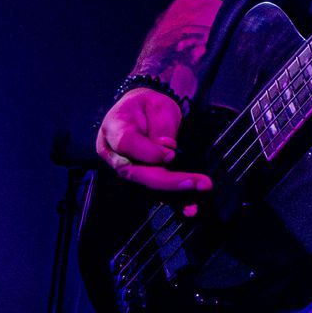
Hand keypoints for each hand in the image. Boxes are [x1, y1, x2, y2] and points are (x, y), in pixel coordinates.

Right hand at [95, 87, 212, 193]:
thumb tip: (167, 149)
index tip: (171, 154)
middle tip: (198, 183)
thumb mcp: (157, 105)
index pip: (126, 144)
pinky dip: (173, 201)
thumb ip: (161, 125)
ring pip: (144, 185)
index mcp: (114, 128)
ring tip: (198, 196)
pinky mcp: (138, 179)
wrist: (143, 112)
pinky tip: (190, 208)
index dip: (148, 153)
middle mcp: (113, 153)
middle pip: (134, 172)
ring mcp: (124, 168)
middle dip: (167, 181)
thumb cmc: (149, 106)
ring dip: (173, 194)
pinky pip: (154, 192)